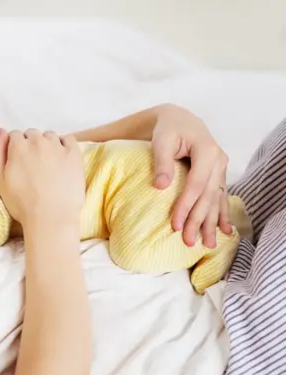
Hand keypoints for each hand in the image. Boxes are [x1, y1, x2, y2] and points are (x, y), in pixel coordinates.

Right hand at [0, 128, 84, 227]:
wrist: (50, 218)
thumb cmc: (21, 203)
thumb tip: (1, 131)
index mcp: (18, 147)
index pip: (14, 135)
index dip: (14, 147)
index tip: (17, 160)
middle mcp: (38, 142)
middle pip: (32, 134)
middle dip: (30, 144)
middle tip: (32, 164)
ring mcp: (58, 147)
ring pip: (50, 136)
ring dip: (46, 144)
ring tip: (47, 163)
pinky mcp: (74, 155)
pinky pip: (69, 139)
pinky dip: (64, 144)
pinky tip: (61, 158)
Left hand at [151, 104, 230, 247]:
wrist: (179, 120)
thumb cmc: (167, 130)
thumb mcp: (161, 141)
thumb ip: (161, 162)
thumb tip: (161, 186)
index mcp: (207, 151)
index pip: (196, 184)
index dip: (186, 206)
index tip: (175, 225)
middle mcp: (219, 161)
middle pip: (208, 196)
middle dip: (199, 220)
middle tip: (189, 241)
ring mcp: (221, 168)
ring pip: (216, 199)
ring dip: (212, 223)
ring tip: (208, 244)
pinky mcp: (218, 174)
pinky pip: (221, 197)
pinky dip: (222, 214)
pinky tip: (225, 231)